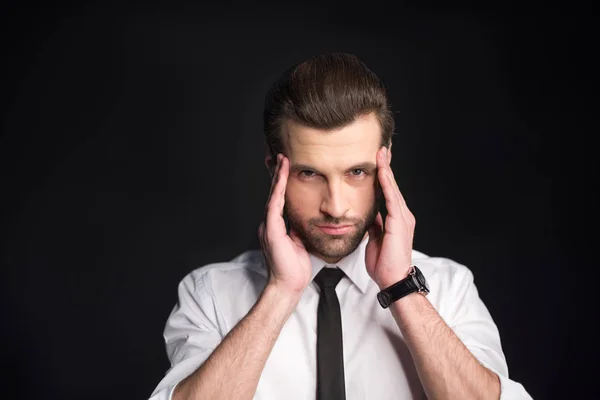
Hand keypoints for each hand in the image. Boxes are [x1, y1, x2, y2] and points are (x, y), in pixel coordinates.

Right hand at [258, 154, 312, 294]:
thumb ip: (298, 229)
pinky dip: (278, 189)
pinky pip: (275, 205)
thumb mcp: (299, 243)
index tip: (285, 166)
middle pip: (274, 192)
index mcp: (277, 225)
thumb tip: (304, 219)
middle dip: (276, 173)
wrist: (288, 285)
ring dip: (277, 177)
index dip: (282, 182)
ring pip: (273, 195)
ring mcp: (269, 225)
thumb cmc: (295, 268)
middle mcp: (270, 222)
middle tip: (278, 154)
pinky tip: (281, 177)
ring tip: (281, 159)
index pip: (280, 198)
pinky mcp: (271, 230)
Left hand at [365, 147, 415, 288]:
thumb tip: (370, 216)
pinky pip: (391, 198)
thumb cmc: (384, 264)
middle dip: (386, 166)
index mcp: (396, 219)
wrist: (392, 279)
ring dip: (386, 169)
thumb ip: (375, 225)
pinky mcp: (399, 221)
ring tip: (381, 152)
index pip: (388, 192)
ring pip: (392, 187)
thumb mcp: (375, 240)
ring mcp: (402, 217)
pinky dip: (386, 183)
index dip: (383, 175)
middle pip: (392, 185)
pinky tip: (382, 171)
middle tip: (381, 147)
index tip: (377, 160)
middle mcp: (402, 215)